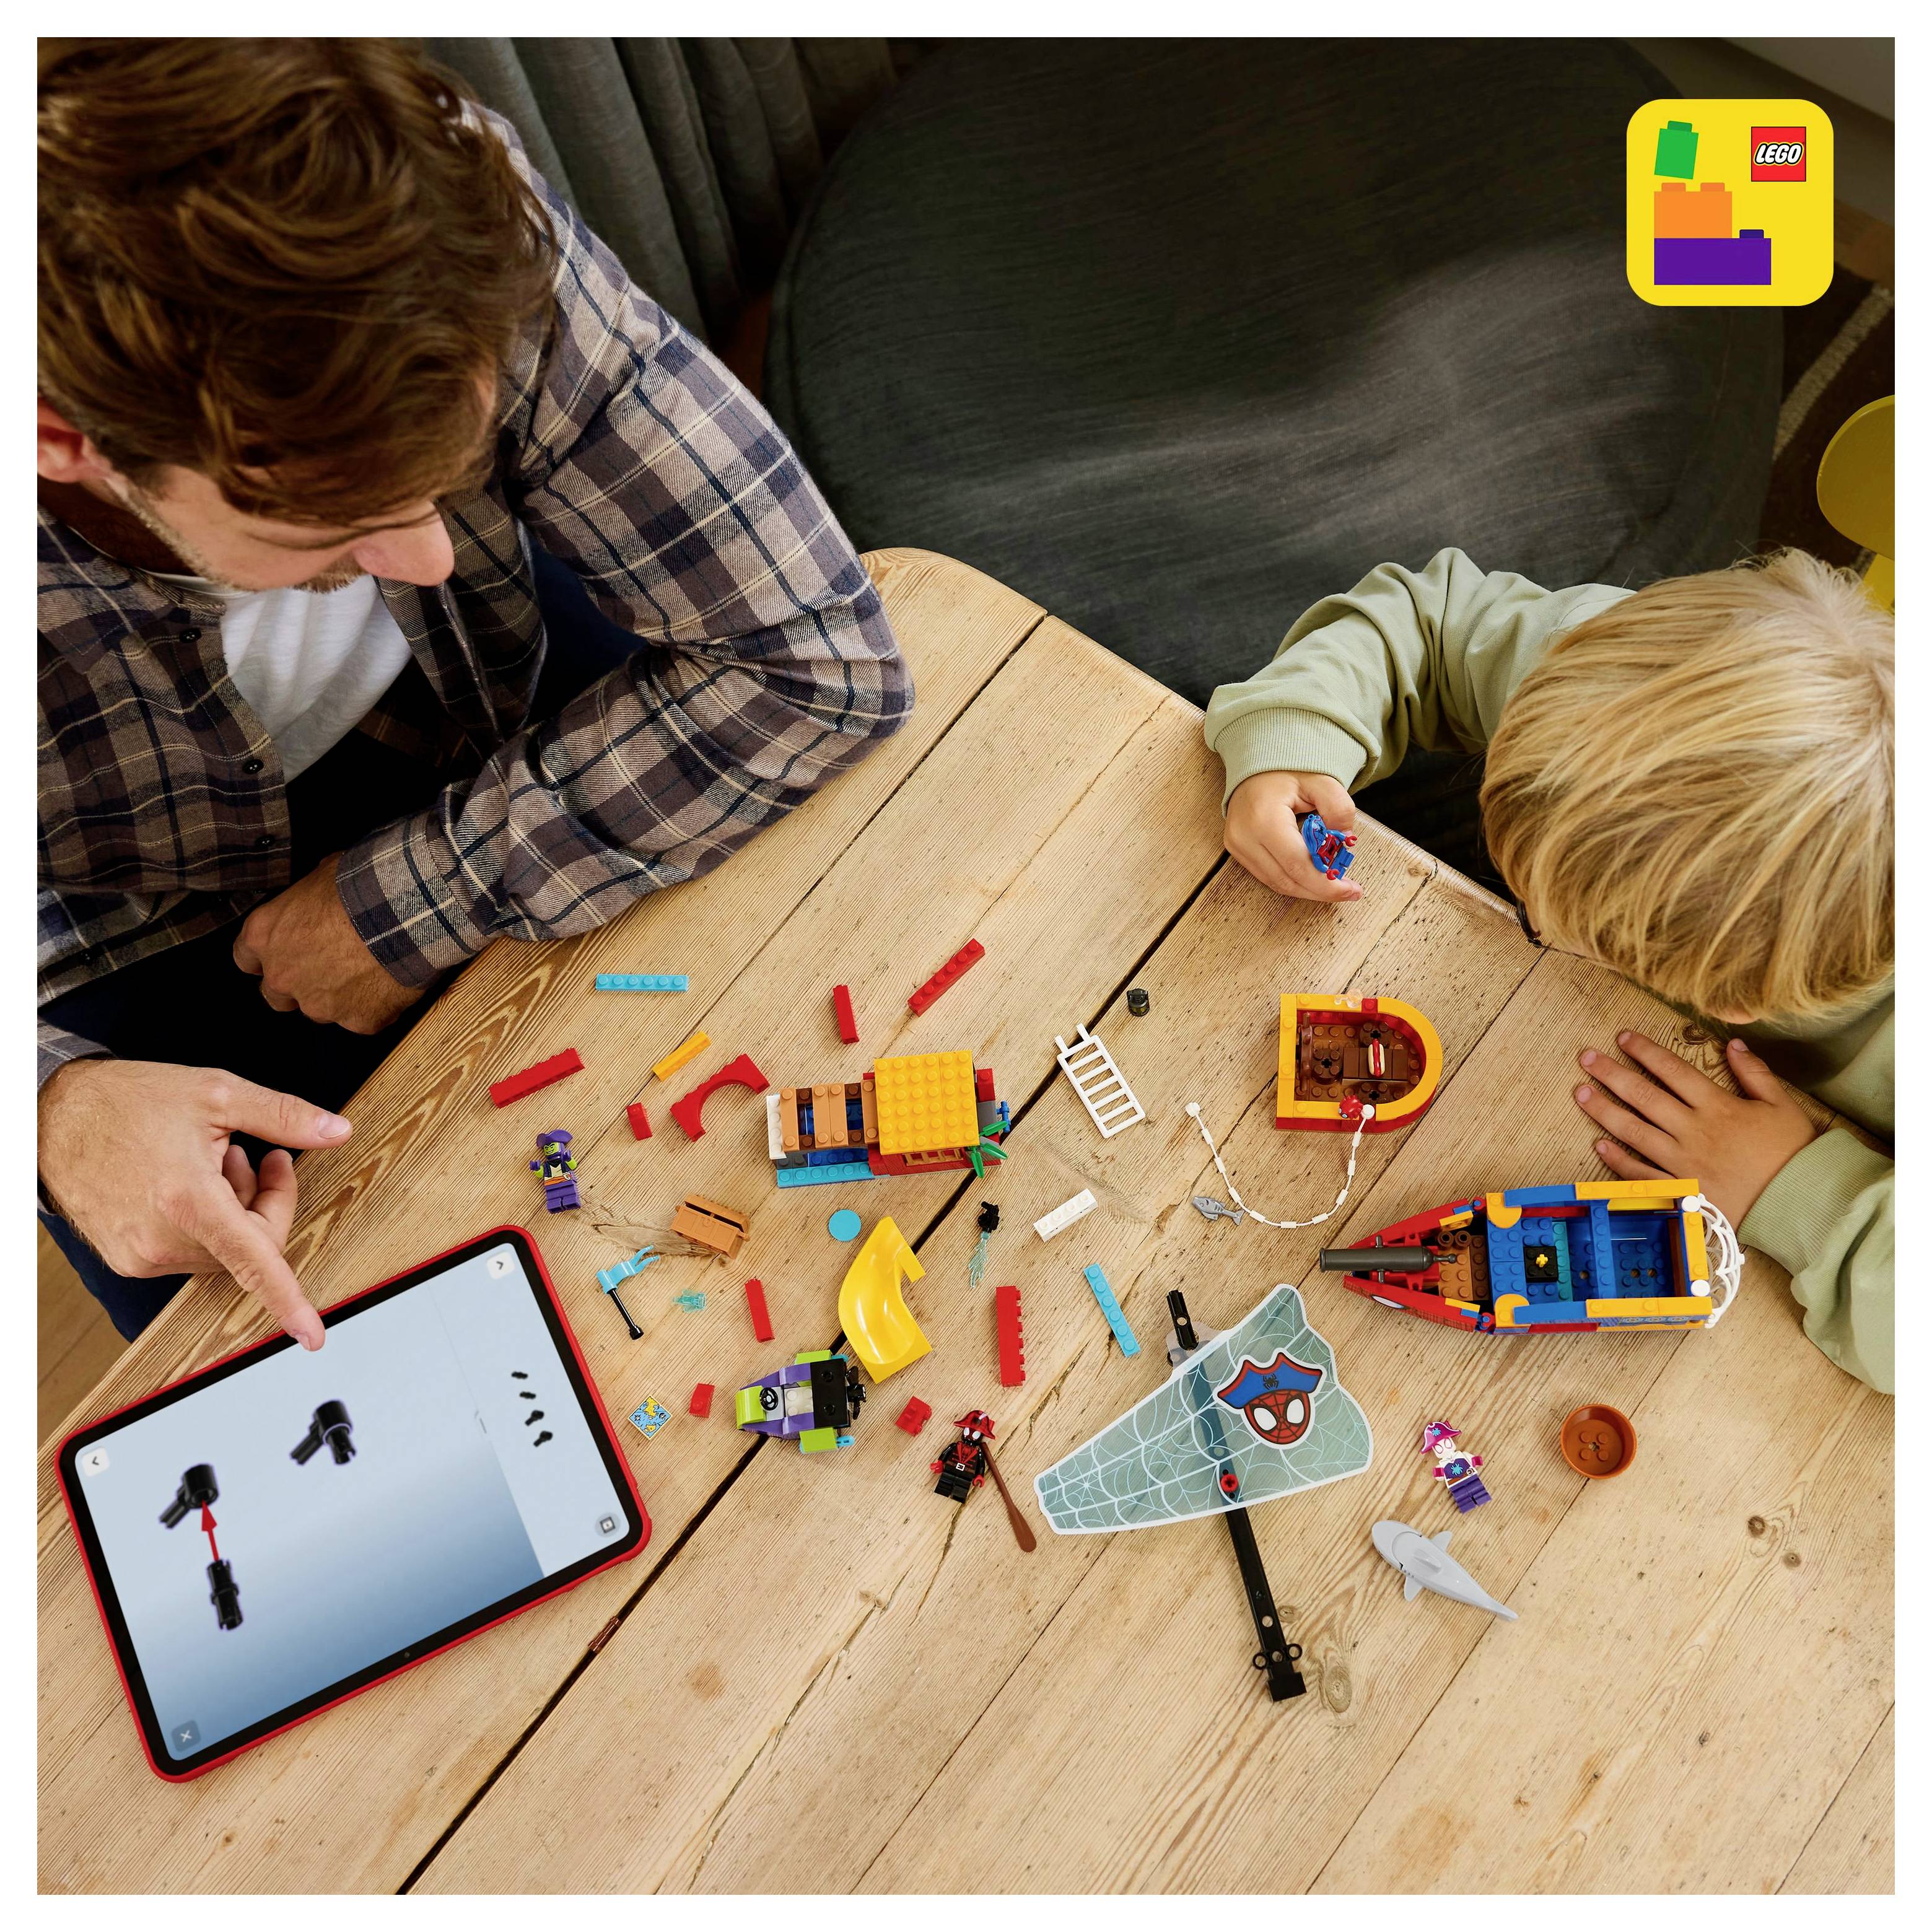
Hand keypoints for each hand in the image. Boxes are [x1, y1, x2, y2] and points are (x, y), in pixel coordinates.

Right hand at [38, 1059, 353, 1347]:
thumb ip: (283, 1116)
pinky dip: (205, 1223)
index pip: (254, 1261)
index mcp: (189, 1200)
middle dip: (268, 1203)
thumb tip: (337, 1131)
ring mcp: (142, 1255)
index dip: (288, 1300)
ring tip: (216, 1161)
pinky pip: (191, 1253)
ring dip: (236, 1210)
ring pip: (224, 1251)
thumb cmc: (128, 1101)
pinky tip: (190, 1181)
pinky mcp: (129, 1259)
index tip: (313, 1335)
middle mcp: (162, 1239)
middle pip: (253, 1246)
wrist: (53, 1116)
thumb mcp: (217, 1093)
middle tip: (258, 1157)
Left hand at [233, 854, 421, 1032]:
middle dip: (298, 984)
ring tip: (370, 971)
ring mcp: (320, 1005)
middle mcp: (282, 977)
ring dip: (338, 996)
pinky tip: (393, 981)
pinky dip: (376, 1004)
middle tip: (329, 966)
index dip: (267, 956)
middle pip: (276, 995)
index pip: (245, 959)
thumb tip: (320, 898)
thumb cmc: (360, 885)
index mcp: (264, 937)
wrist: (405, 911)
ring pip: (321, 1009)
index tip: (285, 951)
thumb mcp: (321, 875)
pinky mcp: (358, 1021)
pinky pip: (364, 1018)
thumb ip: (308, 899)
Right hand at [1224, 771, 1363, 903]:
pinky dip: (1293, 881)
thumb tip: (1344, 842)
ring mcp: (1237, 845)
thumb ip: (1339, 809)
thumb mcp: (1322, 781)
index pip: (1297, 864)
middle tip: (1348, 891)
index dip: (1325, 884)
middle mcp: (1245, 836)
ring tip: (1334, 886)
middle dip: (1320, 891)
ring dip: (1308, 890)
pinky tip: (1313, 878)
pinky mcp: (1237, 850)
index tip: (1351, 889)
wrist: (1256, 765)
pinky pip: (1268, 876)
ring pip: (1277, 883)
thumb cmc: (1287, 772)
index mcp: (1264, 818)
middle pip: (1287, 880)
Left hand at [1573, 1031, 1816, 1227]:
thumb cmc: (1793, 1153)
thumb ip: (1755, 1073)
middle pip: (1643, 1096)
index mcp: (1717, 1107)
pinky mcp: (1679, 1192)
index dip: (1645, 1051)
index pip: (1672, 1070)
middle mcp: (1693, 1131)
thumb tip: (1732, 1042)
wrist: (1801, 1203)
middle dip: (1611, 1074)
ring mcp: (1682, 1163)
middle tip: (1586, 1058)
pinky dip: (1618, 1160)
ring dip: (1603, 1111)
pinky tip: (1599, 1145)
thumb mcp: (1782, 1105)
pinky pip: (1641, 1174)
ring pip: (1633, 1131)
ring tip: (1580, 1092)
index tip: (1622, 1037)